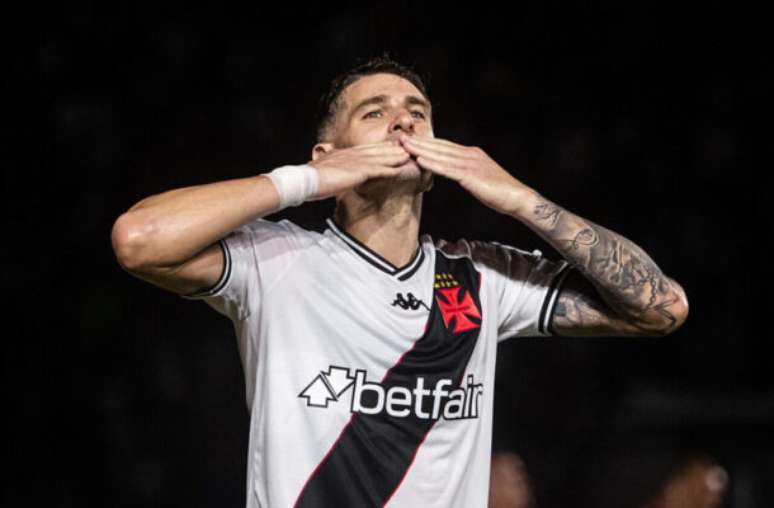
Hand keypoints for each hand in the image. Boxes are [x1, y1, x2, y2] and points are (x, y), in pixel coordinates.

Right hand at [308, 141, 411, 199]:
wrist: (305, 180)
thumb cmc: (310, 179)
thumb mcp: (322, 171)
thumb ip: (332, 170)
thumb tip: (333, 174)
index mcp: (342, 154)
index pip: (364, 149)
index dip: (377, 148)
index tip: (388, 146)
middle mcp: (350, 155)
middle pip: (375, 150)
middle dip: (391, 149)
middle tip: (405, 147)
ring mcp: (355, 162)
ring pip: (380, 158)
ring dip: (395, 157)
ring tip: (408, 156)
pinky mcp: (358, 171)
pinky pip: (379, 169)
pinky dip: (390, 168)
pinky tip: (400, 169)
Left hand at [399, 133, 537, 215]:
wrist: (517, 197)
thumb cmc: (499, 191)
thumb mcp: (479, 177)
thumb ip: (464, 172)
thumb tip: (451, 172)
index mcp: (471, 153)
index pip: (444, 145)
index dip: (426, 142)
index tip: (410, 139)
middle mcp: (469, 154)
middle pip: (439, 146)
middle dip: (419, 142)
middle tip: (400, 137)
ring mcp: (470, 164)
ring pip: (440, 155)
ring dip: (421, 150)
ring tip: (404, 146)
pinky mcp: (470, 176)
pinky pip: (447, 169)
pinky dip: (432, 164)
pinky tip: (420, 160)